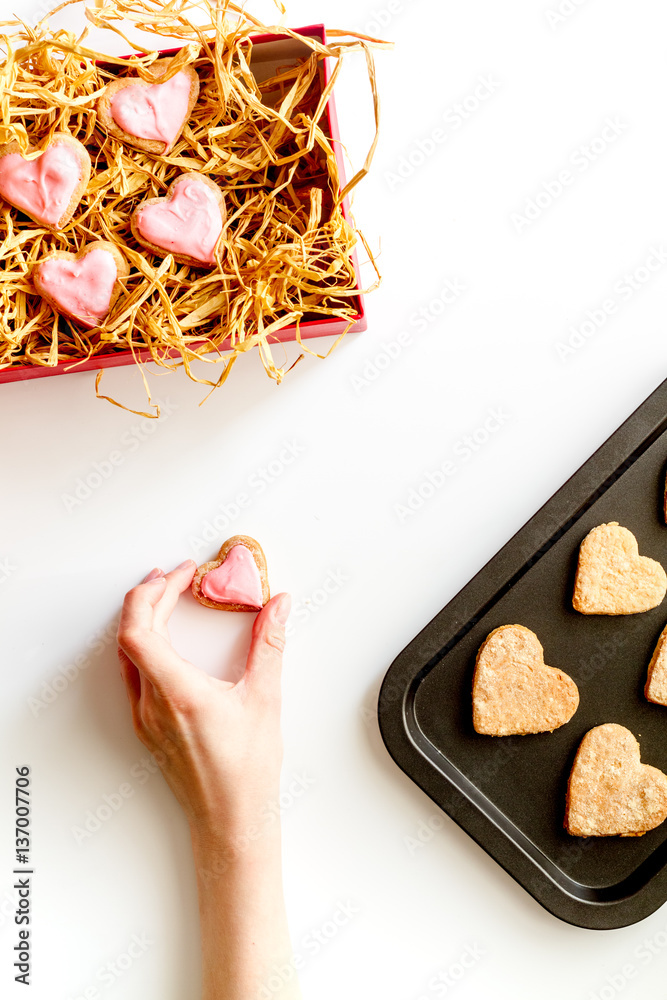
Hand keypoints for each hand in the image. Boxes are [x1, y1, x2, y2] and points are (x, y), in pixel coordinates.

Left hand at [116, 560, 290, 846]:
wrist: (230, 820)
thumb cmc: (246, 772)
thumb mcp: (265, 699)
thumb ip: (269, 644)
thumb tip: (277, 606)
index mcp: (176, 691)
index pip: (139, 627)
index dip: (155, 591)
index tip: (181, 574)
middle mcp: (152, 702)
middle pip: (129, 634)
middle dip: (151, 596)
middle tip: (177, 578)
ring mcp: (145, 716)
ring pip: (127, 653)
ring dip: (144, 619)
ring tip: (168, 599)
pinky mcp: (148, 726)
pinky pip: (134, 673)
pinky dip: (146, 645)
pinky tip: (167, 641)